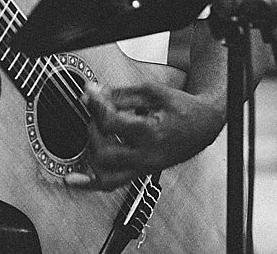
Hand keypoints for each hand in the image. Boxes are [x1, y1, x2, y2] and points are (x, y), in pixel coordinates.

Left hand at [64, 82, 224, 190]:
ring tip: (94, 134)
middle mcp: (146, 156)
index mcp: (150, 133)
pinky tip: (72, 179)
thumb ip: (118, 94)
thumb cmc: (181, 108)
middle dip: (92, 130)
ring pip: (105, 176)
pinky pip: (111, 184)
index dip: (95, 106)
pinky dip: (89, 183)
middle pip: (104, 152)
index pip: (110, 123)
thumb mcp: (151, 92)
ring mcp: (143, 168)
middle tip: (96, 115)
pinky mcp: (140, 172)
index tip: (91, 94)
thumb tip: (91, 92)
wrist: (204, 125)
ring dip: (90, 154)